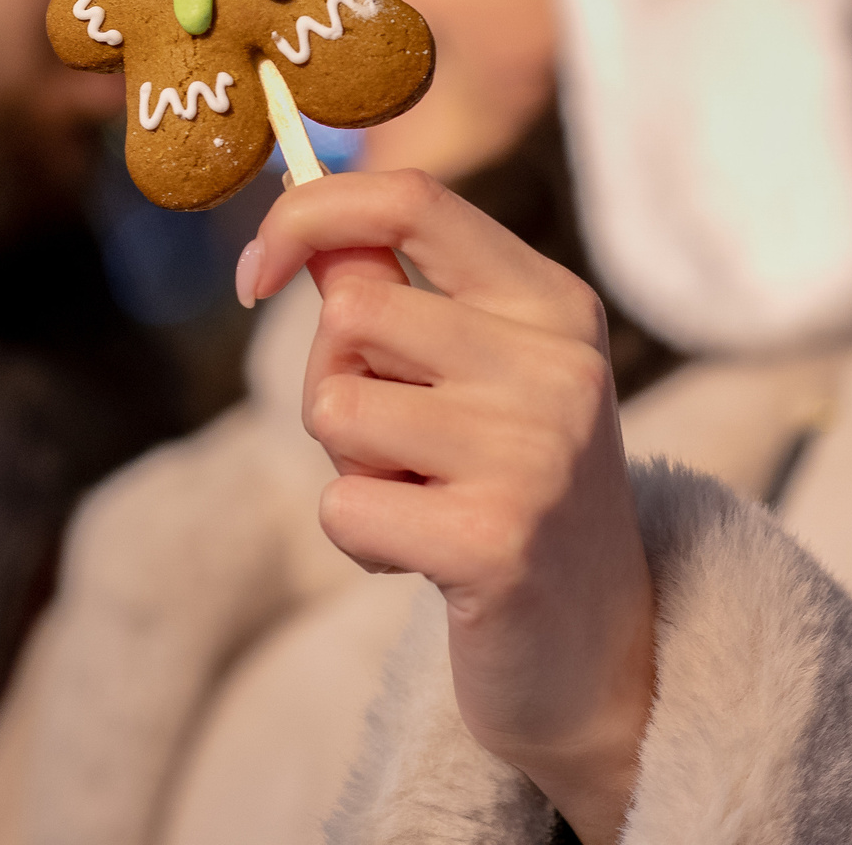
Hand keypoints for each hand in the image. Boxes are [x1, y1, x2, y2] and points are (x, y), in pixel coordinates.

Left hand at [238, 170, 654, 843]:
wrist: (596, 650)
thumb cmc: (510, 490)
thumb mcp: (476, 374)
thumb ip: (396, 296)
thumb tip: (303, 227)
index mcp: (554, 304)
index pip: (412, 201)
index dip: (309, 215)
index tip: (255, 270)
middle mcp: (558, 366)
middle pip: (351, 314)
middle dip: (332, 380)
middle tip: (395, 446)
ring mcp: (534, 453)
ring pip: (336, 407)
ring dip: (349, 464)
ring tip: (423, 499)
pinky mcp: (496, 542)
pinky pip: (342, 505)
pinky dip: (359, 537)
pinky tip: (427, 557)